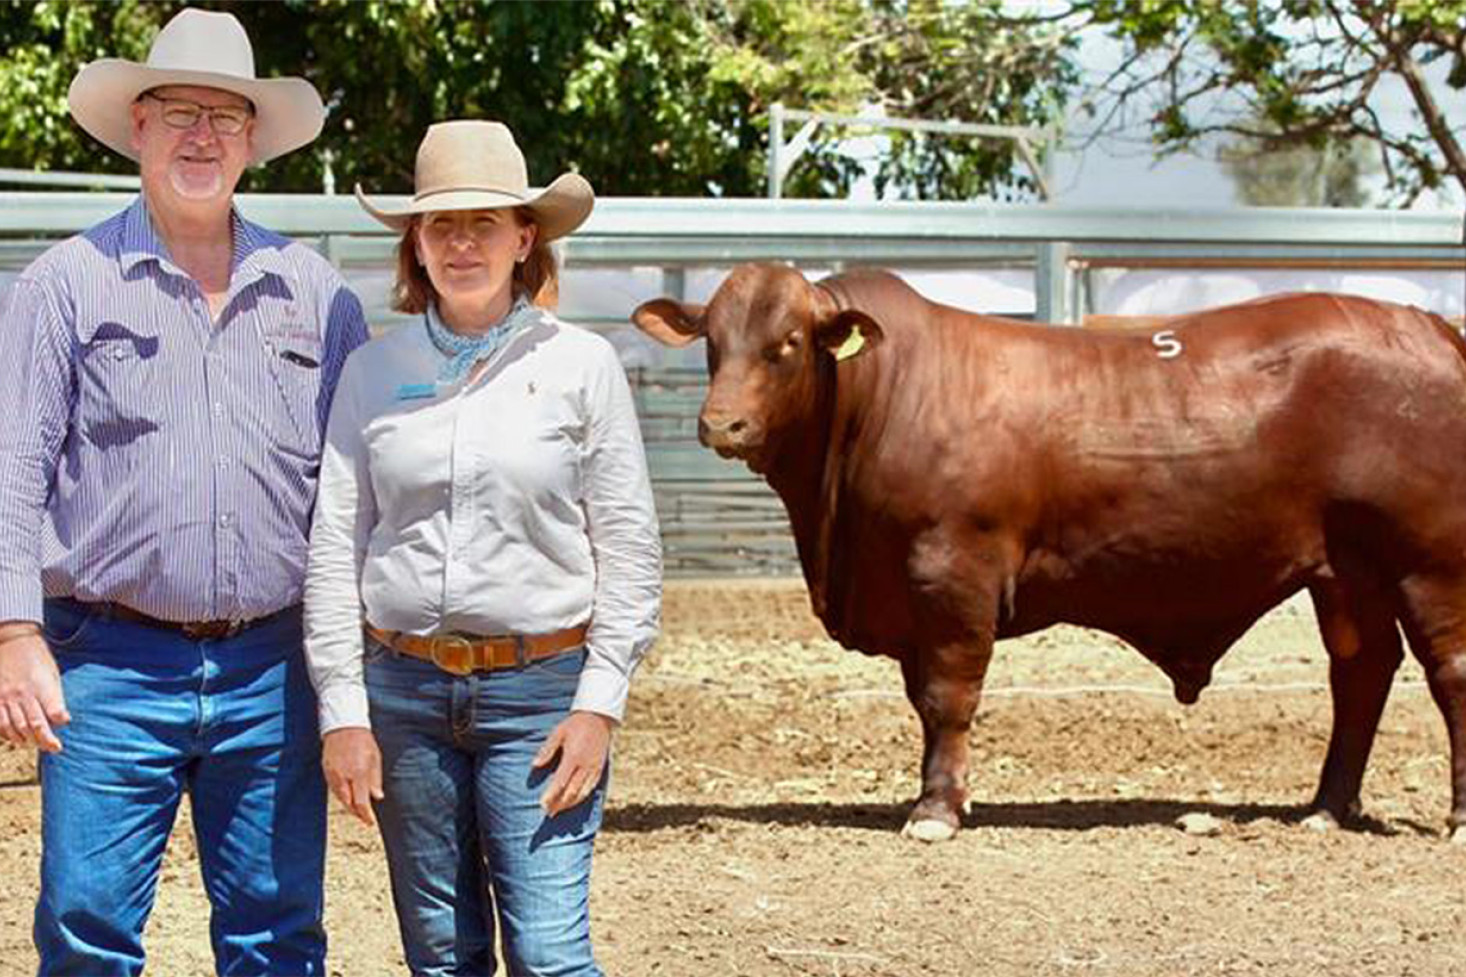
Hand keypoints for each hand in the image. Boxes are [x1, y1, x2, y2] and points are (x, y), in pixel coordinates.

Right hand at [0, 630, 68, 753]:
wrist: (12, 642)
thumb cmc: (37, 658)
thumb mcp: (52, 673)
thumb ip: (55, 697)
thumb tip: (62, 720)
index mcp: (42, 686)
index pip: (54, 711)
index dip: (59, 722)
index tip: (63, 728)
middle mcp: (24, 693)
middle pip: (35, 724)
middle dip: (45, 740)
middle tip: (53, 748)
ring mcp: (6, 697)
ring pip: (16, 727)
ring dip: (26, 740)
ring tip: (35, 744)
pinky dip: (7, 734)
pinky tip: (15, 738)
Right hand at [322, 727, 382, 825]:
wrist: (343, 726)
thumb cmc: (363, 741)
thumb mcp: (375, 758)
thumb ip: (375, 779)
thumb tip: (377, 797)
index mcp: (358, 773)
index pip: (360, 802)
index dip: (365, 815)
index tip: (370, 822)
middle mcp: (343, 776)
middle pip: (348, 804)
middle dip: (357, 813)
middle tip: (365, 817)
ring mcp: (332, 774)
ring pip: (340, 798)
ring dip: (349, 805)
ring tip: (358, 808)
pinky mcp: (326, 771)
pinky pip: (334, 789)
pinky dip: (342, 795)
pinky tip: (349, 795)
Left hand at [533, 710, 614, 816]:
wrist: (598, 717)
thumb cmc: (575, 724)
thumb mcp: (558, 732)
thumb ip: (547, 750)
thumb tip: (534, 765)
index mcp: (573, 756)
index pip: (561, 781)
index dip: (551, 795)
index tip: (543, 804)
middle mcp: (585, 765)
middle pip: (571, 791)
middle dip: (559, 803)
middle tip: (548, 812)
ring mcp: (594, 768)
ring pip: (582, 792)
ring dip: (570, 804)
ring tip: (558, 810)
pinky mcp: (599, 769)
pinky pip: (591, 788)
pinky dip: (582, 797)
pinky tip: (574, 801)